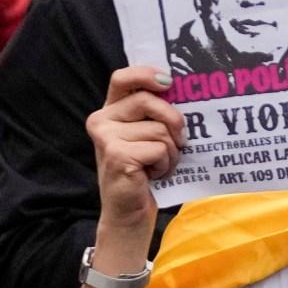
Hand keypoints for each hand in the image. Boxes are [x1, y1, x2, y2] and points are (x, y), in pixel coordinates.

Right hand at [86, 65, 181, 246]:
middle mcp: (102, 120)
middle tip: (178, 142)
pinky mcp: (116, 155)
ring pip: (159, 129)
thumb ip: (157, 113)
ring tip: (159, 164)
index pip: (123, 78)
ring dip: (171, 151)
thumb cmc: (146, 171)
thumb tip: (185, 90)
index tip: (169, 81)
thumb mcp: (150, 136)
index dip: (147, 73)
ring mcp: (106, 137)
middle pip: (150, 101)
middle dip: (174, 122)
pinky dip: (166, 164)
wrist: (130, 213)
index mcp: (111, 110)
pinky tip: (153, 175)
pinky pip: (159, 149)